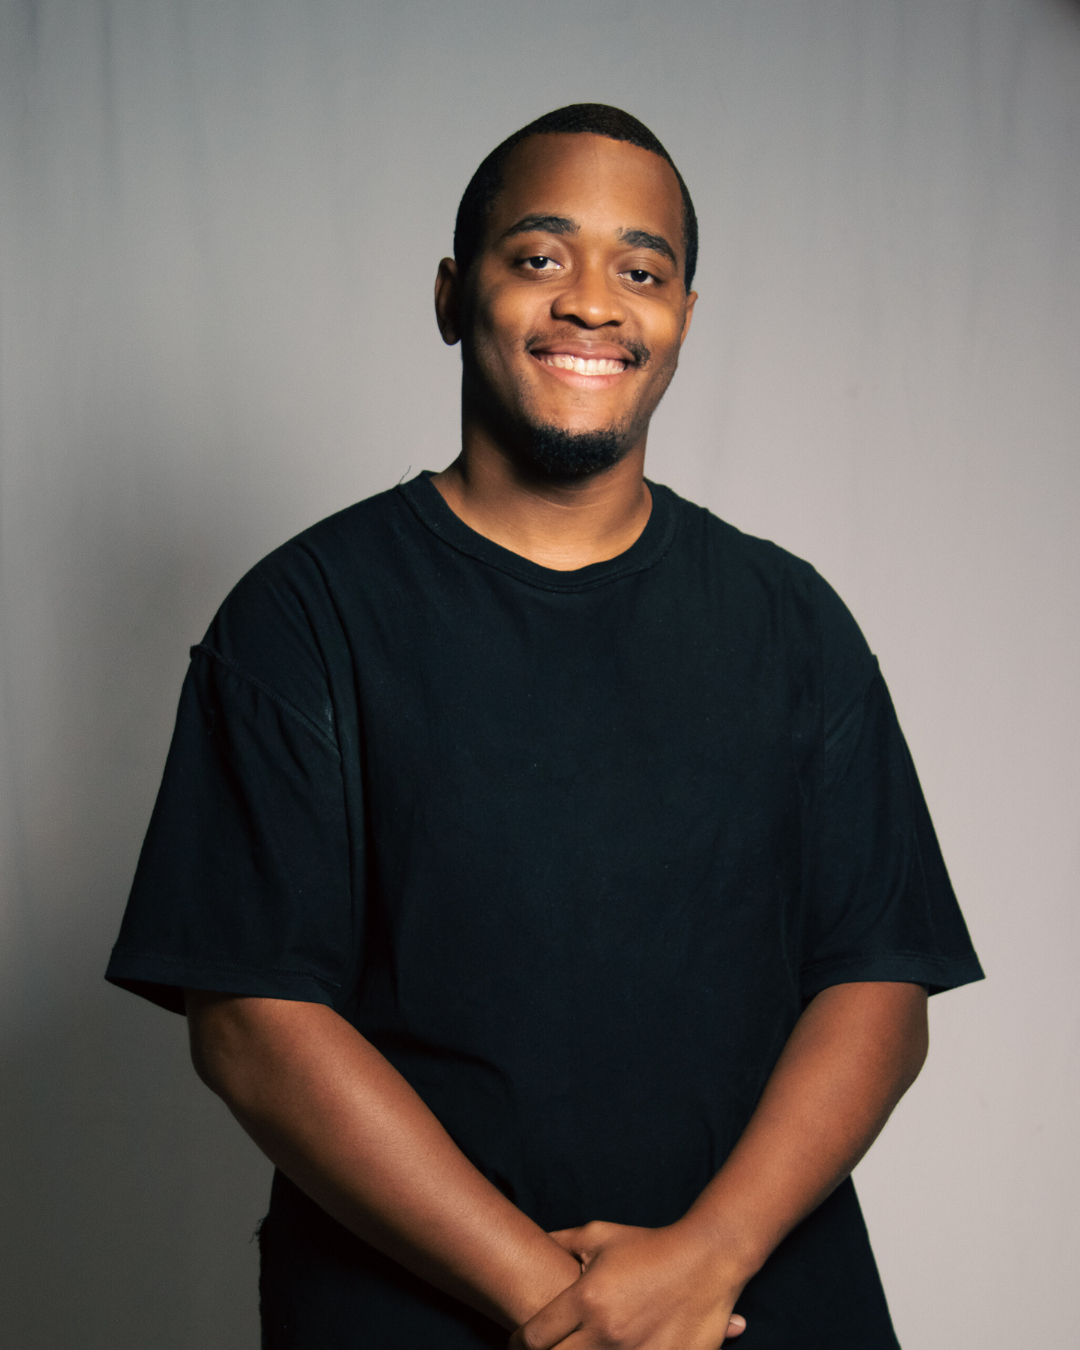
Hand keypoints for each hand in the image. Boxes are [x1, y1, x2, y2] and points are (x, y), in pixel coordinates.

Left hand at [508, 1220, 746, 1349]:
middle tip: (548, 1348)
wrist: (706, 1259)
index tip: (518, 1344)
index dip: (518, 1343)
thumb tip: (532, 1244)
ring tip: (584, 1346)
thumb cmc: (649, 1245)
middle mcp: (606, 1332)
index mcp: (587, 1299)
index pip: (534, 1336)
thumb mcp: (599, 1235)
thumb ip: (560, 1242)